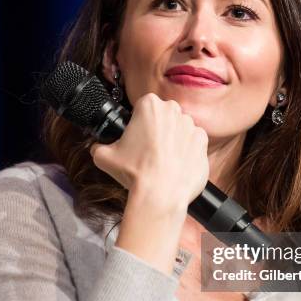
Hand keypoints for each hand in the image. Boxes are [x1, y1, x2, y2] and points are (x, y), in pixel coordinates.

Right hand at [89, 93, 209, 209]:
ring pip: (179, 128)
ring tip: (161, 160)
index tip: (136, 136)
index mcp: (149, 105)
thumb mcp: (104, 156)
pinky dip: (187, 151)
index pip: (143, 106)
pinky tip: (175, 164)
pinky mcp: (203, 142)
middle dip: (157, 129)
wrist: (160, 195)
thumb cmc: (135, 173)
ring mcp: (191, 125)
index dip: (138, 122)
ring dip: (172, 140)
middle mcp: (173, 110)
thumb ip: (99, 146)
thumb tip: (98, 147)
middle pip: (163, 115)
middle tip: (147, 150)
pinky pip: (194, 142)